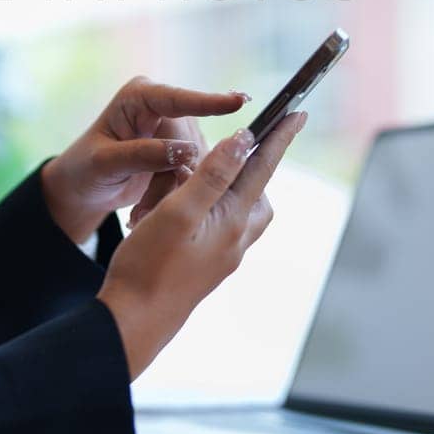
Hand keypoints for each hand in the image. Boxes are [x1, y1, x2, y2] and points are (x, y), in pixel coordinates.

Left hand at [40, 76, 248, 244]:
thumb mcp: (105, 163)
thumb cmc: (85, 168)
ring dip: (171, 192)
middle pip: (190, 143)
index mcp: (140, 97)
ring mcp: (176, 130)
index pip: (177, 99)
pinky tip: (146, 209)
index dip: (208, 102)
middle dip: (171, 179)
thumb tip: (189, 152)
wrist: (83, 188)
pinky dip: (173, 196)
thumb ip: (143, 154)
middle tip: (143, 212)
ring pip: (195, 165)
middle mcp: (162, 107)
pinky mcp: (184, 153)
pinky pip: (193, 177)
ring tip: (140, 213)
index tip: (239, 101)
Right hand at [96, 111, 306, 380]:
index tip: (299, 112)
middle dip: (256, 164)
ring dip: (232, 187)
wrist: (134, 322)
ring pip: (241, 211)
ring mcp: (223, 256)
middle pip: (258, 192)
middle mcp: (236, 240)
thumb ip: (213, 175)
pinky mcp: (207, 266)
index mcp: (233, 221)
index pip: (263, 168)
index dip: (280, 137)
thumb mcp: (178, 211)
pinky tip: (190, 208)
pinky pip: (222, 227)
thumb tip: (244, 140)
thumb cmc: (150, 266)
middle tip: (247, 142)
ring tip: (205, 172)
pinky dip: (213, 208)